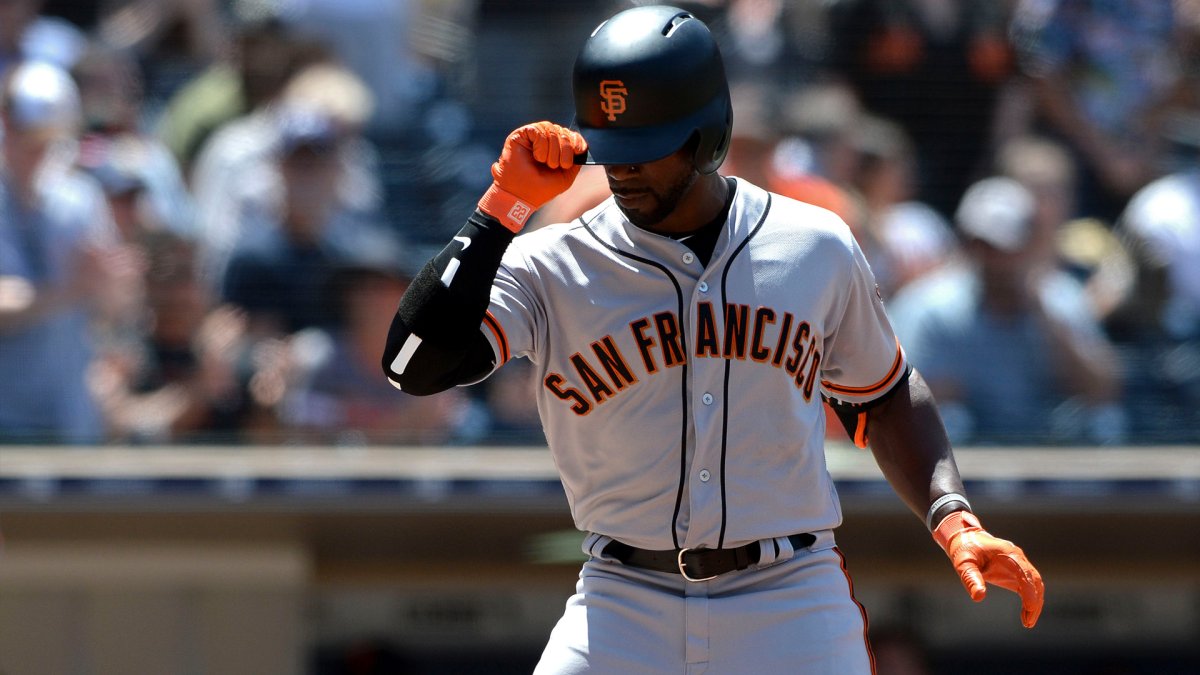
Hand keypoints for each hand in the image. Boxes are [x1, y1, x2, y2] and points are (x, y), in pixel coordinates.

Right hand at [478, 121, 586, 231]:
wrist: (521, 196)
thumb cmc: (541, 189)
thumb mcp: (566, 177)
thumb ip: (576, 162)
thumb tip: (582, 147)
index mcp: (555, 150)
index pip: (570, 135)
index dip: (576, 140)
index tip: (578, 151)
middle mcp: (545, 141)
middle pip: (562, 131)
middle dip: (565, 148)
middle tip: (558, 165)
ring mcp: (532, 137)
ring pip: (551, 129)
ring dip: (553, 149)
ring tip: (546, 163)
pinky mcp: (521, 135)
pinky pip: (538, 130)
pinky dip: (541, 144)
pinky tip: (538, 157)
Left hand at [933, 511, 1044, 627]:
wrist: (966, 539)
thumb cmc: (965, 549)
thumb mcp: (964, 563)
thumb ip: (971, 578)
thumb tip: (979, 597)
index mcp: (1008, 553)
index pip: (1024, 572)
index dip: (1030, 590)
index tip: (1030, 607)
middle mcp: (1018, 558)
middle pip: (1034, 580)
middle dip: (1035, 601)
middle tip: (1028, 623)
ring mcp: (1019, 565)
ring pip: (1035, 585)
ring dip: (1034, 603)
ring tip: (1027, 623)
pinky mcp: (1016, 572)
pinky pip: (1028, 588)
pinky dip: (1029, 601)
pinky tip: (1025, 615)